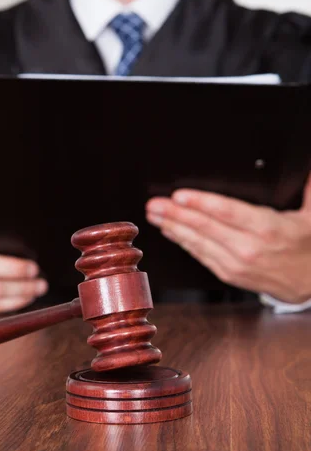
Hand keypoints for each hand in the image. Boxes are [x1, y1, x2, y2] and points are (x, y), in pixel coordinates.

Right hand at [0, 226, 47, 314]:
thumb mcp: (2, 236)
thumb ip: (14, 240)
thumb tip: (37, 249)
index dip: (14, 268)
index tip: (35, 269)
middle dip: (21, 286)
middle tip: (42, 284)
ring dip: (20, 296)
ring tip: (38, 290)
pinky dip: (12, 304)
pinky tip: (26, 298)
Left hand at [146, 174, 310, 303]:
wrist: (310, 283)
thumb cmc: (306, 246)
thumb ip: (307, 188)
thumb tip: (307, 166)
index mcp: (266, 227)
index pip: (227, 211)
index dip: (200, 203)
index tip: (178, 196)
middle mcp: (248, 247)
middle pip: (205, 227)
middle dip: (175, 214)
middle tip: (154, 204)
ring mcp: (236, 264)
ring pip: (198, 243)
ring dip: (173, 228)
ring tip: (155, 216)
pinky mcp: (229, 274)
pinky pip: (201, 256)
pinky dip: (184, 243)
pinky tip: (171, 232)